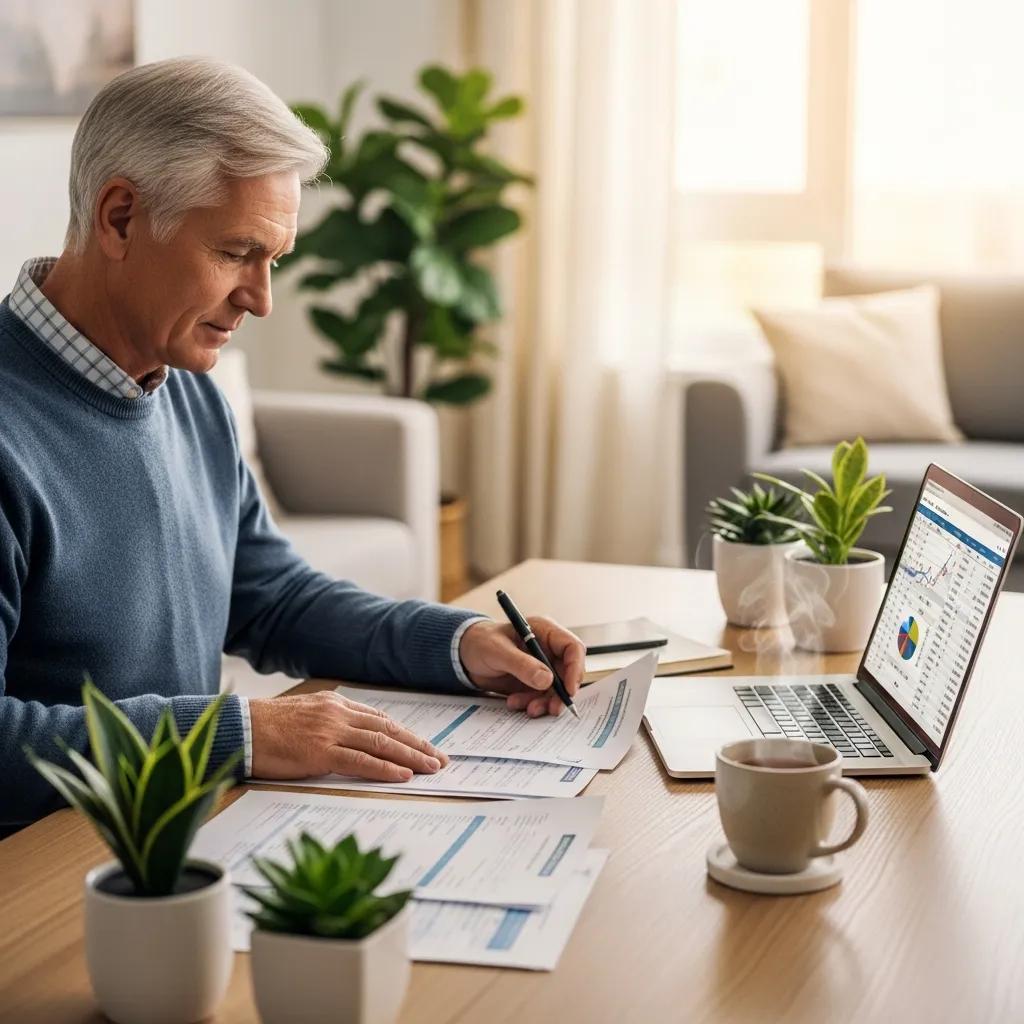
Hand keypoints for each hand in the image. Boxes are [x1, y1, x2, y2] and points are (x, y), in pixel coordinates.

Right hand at [249, 691, 448, 781]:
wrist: (240, 729)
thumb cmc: (267, 728)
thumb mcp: (306, 715)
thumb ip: (331, 722)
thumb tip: (355, 738)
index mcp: (336, 704)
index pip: (380, 719)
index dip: (405, 734)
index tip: (424, 746)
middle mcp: (338, 714)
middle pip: (388, 730)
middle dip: (418, 745)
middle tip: (440, 759)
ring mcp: (330, 732)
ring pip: (381, 744)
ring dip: (411, 757)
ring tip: (431, 767)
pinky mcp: (320, 752)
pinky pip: (360, 761)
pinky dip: (385, 768)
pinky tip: (402, 775)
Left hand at [459, 616, 585, 716]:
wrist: (465, 655)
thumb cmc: (480, 642)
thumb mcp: (497, 651)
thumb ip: (521, 664)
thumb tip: (547, 680)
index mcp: (544, 631)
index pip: (572, 648)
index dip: (575, 669)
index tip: (568, 690)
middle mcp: (547, 649)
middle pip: (568, 672)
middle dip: (560, 693)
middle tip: (551, 709)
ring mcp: (541, 666)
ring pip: (555, 688)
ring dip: (544, 702)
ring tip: (527, 709)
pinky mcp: (533, 681)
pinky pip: (541, 696)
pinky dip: (532, 703)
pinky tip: (515, 703)